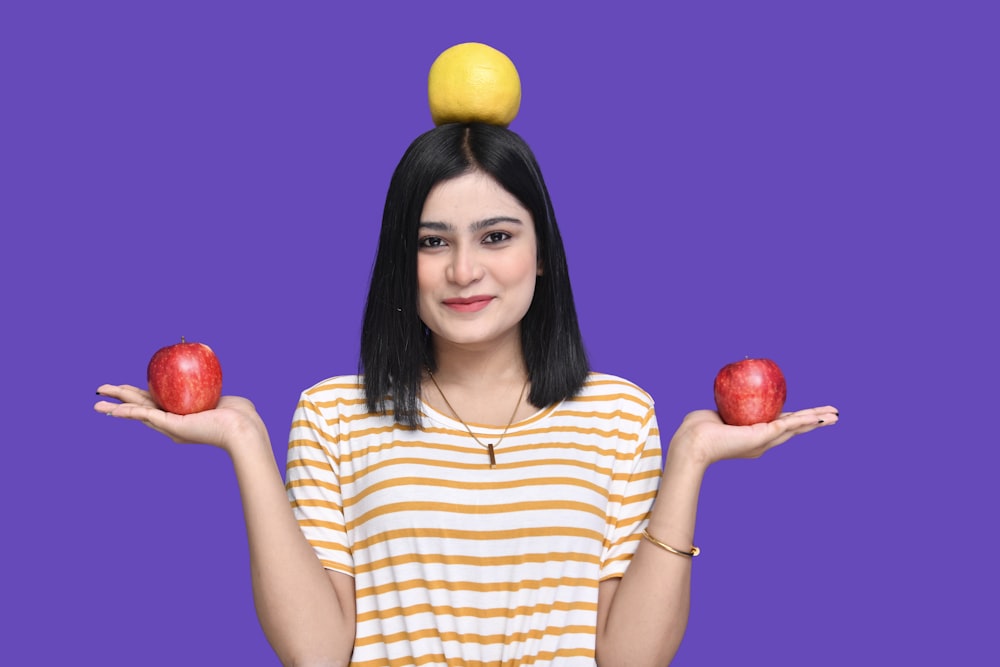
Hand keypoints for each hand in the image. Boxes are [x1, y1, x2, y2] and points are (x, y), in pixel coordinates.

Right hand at [94, 384, 266, 451]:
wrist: (242, 428)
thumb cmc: (239, 414)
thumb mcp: (223, 398)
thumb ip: (213, 391)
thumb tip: (212, 380)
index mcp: (181, 415)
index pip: (155, 401)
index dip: (138, 394)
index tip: (124, 387)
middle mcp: (172, 422)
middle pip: (140, 406)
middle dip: (119, 398)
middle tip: (99, 392)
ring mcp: (170, 425)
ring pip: (137, 412)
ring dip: (116, 406)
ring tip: (97, 403)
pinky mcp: (172, 426)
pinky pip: (146, 416)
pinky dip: (128, 413)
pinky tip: (114, 410)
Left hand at [668, 406, 838, 467]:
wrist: (693, 442)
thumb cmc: (697, 428)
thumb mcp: (715, 415)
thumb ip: (724, 409)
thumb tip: (723, 400)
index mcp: (753, 436)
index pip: (779, 424)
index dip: (795, 419)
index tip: (808, 414)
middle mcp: (762, 441)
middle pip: (794, 428)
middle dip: (815, 422)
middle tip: (834, 416)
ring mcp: (764, 440)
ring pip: (797, 427)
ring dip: (817, 421)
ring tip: (836, 416)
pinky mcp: (763, 436)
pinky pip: (789, 425)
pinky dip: (806, 421)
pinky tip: (821, 418)